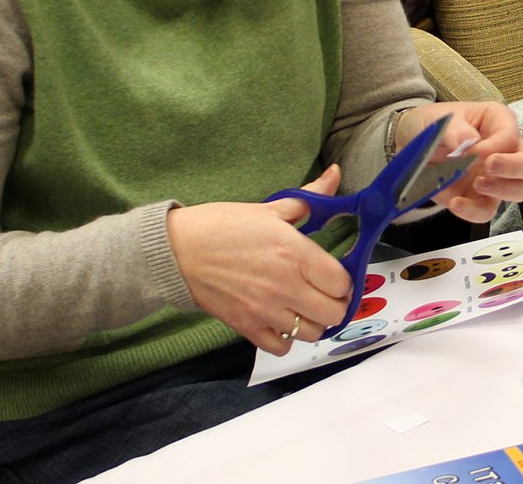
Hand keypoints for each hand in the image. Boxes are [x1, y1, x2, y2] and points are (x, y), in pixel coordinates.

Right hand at [166, 165, 351, 354]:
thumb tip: (335, 175)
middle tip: (326, 293)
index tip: (336, 275)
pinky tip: (281, 319)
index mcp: (294, 253)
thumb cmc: (222, 226)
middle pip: (334, 313)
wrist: (178, 250)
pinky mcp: (247, 327)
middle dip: (335, 303)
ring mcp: (266, 311)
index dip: (344, 280)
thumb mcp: (270, 207)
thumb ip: (310, 197)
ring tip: (305, 306)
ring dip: (314, 321)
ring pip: (311, 333)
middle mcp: (285, 286)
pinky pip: (281, 347)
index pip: (341, 282)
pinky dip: (286, 338)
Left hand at [395, 102, 522, 222]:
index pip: (511, 136)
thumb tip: (469, 143)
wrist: (410, 143)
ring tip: (478, 184)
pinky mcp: (480, 198)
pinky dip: (474, 211)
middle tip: (490, 166)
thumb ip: (456, 130)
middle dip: (514, 168)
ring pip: (522, 190)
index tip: (474, 150)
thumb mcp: (441, 119)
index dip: (496, 146)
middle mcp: (504, 150)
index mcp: (498, 122)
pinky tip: (457, 202)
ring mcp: (496, 177)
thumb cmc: (433, 124)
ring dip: (503, 190)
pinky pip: (487, 211)